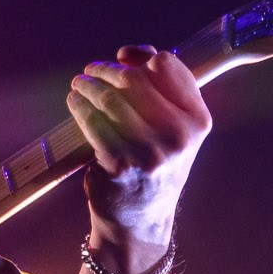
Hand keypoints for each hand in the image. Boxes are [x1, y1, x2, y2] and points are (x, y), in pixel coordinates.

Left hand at [67, 45, 211, 268]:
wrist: (141, 220)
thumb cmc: (155, 165)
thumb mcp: (173, 129)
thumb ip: (160, 87)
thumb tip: (129, 53)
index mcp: (198, 120)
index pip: (168, 66)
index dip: (142, 57)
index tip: (124, 59)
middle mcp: (178, 135)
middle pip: (135, 79)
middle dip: (106, 70)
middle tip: (91, 71)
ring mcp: (149, 151)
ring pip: (110, 98)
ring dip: (88, 85)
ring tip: (80, 84)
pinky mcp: (119, 163)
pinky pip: (93, 121)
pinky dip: (79, 106)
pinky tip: (74, 102)